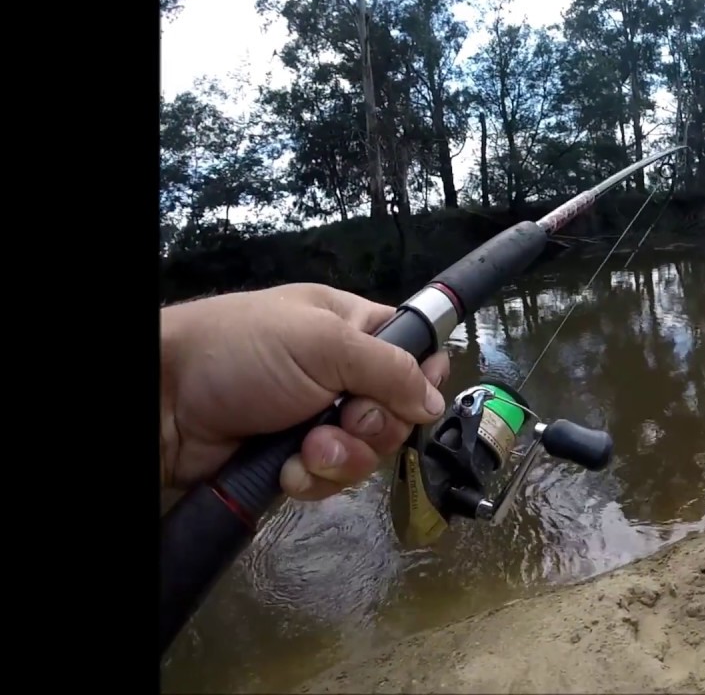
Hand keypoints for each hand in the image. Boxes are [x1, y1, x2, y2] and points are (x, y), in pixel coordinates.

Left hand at [160, 283, 450, 500]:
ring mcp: (318, 419)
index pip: (413, 351)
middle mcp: (341, 374)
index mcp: (351, 329)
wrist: (164, 402)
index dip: (422, 377)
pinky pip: (332, 480)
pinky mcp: (295, 459)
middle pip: (396, 413)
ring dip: (342, 457)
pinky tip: (287, 469)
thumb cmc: (240, 351)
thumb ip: (389, 367)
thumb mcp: (321, 342)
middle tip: (343, 418)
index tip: (414, 394)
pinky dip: (313, 479)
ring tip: (306, 448)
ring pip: (367, 453)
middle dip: (373, 427)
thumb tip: (435, 401)